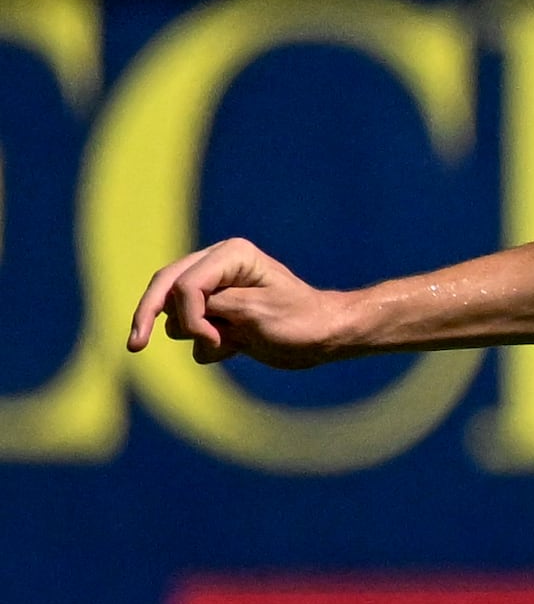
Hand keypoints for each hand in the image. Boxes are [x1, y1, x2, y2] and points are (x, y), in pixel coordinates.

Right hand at [127, 238, 364, 368]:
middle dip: (148, 316)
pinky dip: (206, 344)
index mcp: (232, 255)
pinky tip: (236, 348)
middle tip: (135, 346)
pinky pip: (190, 328)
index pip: (185, 284)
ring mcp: (215, 288)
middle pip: (164, 287)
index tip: (211, 340)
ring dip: (196, 336)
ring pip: (174, 312)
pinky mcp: (217, 310)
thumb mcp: (257, 314)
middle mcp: (218, 265)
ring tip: (234, 343)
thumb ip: (211, 308)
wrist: (328, 338)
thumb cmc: (302, 322)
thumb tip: (176, 316)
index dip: (189, 316)